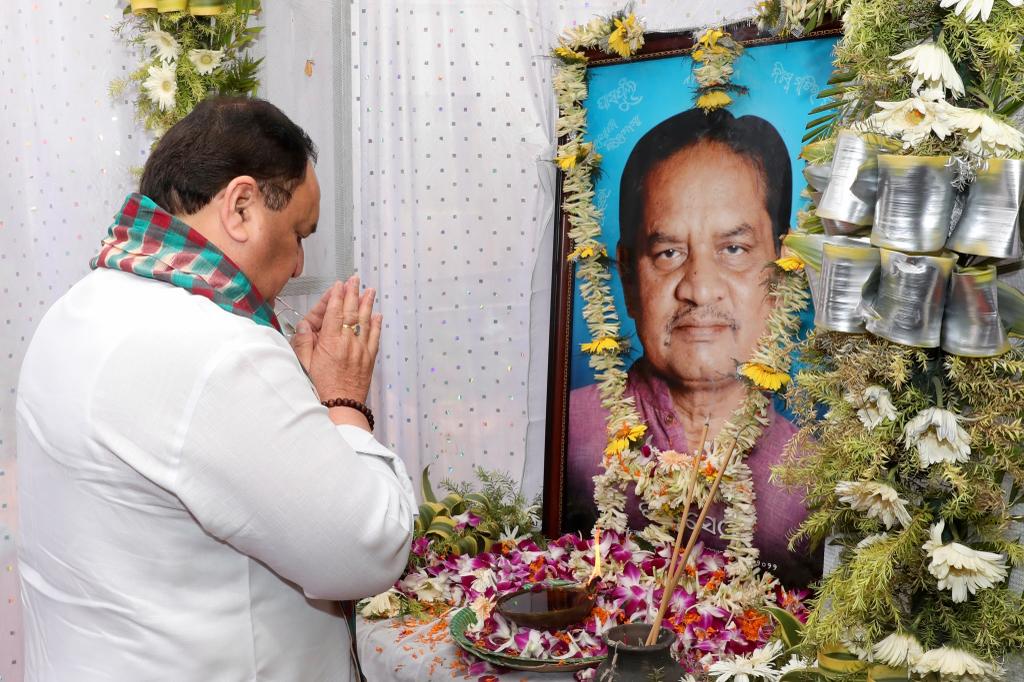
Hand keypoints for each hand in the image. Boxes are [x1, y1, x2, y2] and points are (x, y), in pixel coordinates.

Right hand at [290, 276, 382, 404]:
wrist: (340, 407)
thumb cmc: (320, 389)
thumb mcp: (303, 365)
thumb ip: (304, 343)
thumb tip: (305, 325)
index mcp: (331, 342)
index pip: (335, 312)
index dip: (337, 296)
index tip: (339, 284)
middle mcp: (348, 343)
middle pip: (351, 312)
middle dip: (353, 294)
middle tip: (356, 280)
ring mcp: (361, 351)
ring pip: (366, 322)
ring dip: (367, 304)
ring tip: (370, 290)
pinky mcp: (369, 360)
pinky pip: (375, 338)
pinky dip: (377, 325)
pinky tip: (377, 315)